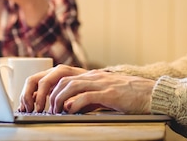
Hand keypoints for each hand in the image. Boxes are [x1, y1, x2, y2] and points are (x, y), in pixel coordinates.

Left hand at [20, 65, 154, 114]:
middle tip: (40, 108)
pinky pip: (86, 96)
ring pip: (69, 85)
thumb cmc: (128, 96)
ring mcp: (100, 83)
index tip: (35, 101)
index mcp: (89, 75)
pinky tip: (70, 111)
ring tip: (54, 112)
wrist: (151, 94)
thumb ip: (86, 97)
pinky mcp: (109, 93)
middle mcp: (92, 76)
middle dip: (45, 92)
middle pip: (59, 76)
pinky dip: (74, 104)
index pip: (58, 73)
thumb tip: (68, 106)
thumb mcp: (102, 94)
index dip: (43, 85)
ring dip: (56, 100)